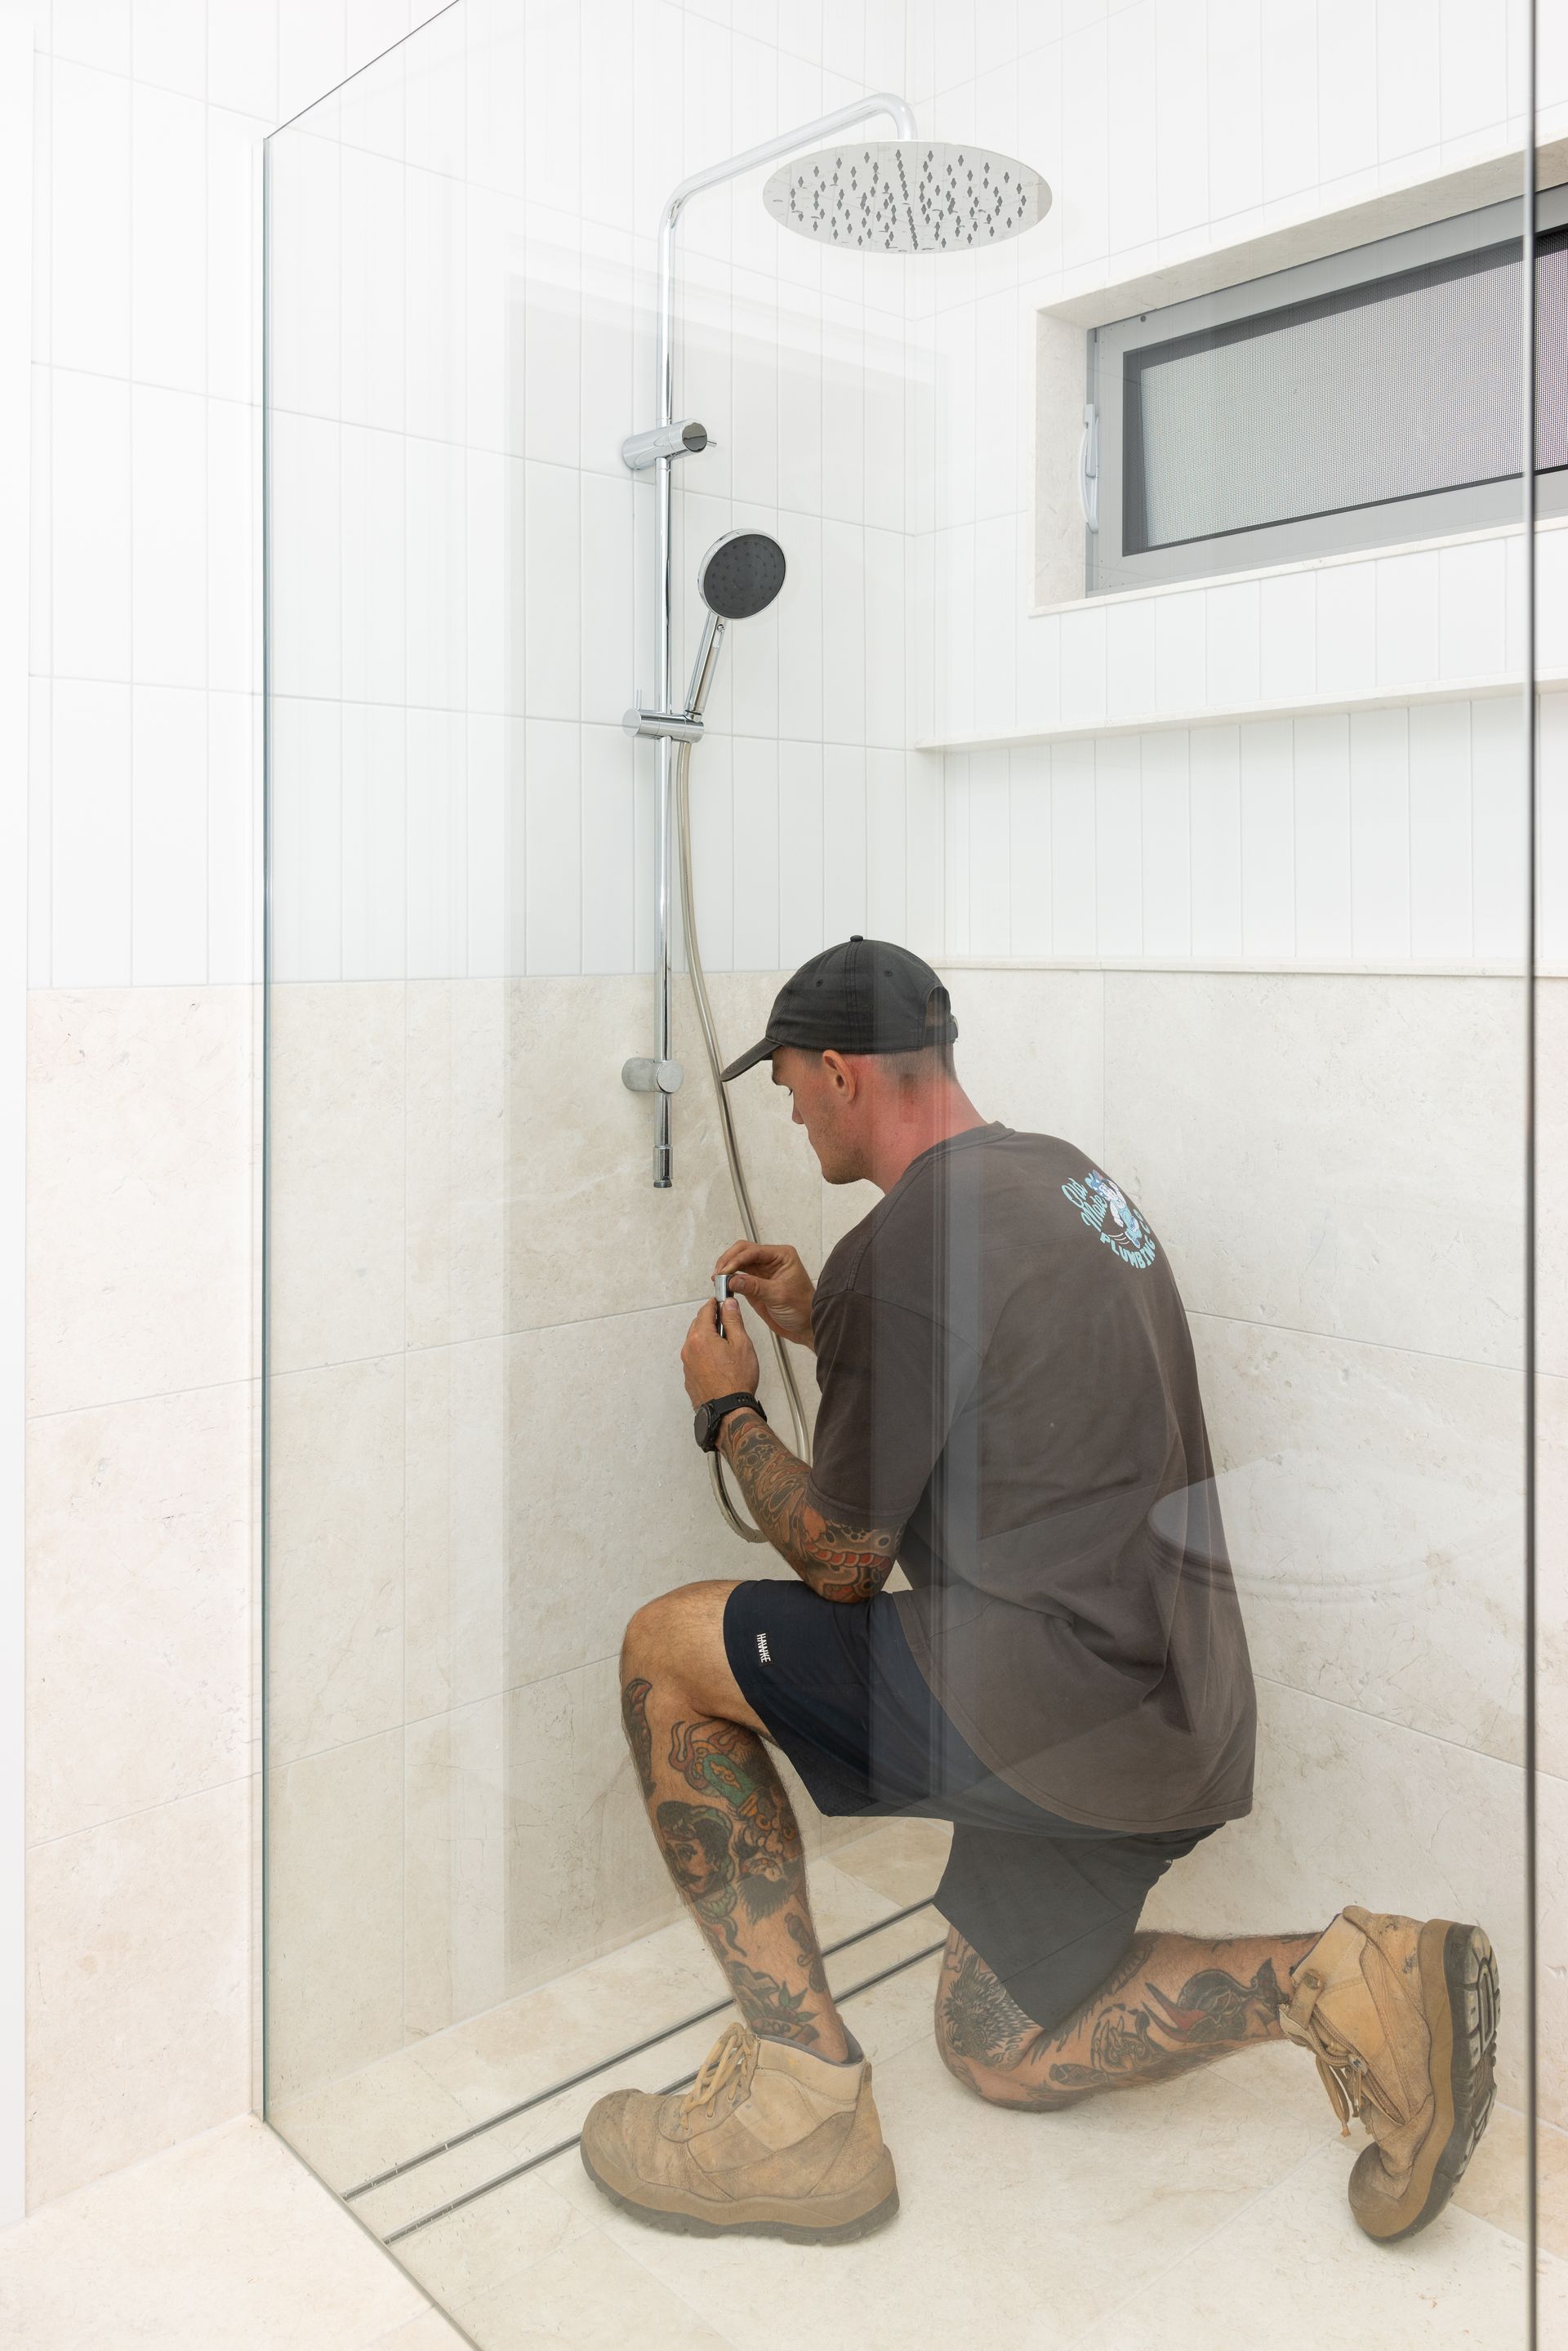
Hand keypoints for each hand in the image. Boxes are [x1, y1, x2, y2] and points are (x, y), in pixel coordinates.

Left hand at [681, 1294, 760, 1409]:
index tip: (723, 1302)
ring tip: (727, 1348)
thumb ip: (733, 1321)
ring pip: (696, 1342)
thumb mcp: (741, 1344)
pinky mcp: (689, 1377)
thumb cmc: (736, 1381)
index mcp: (700, 1337)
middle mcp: (689, 1349)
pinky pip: (695, 1358)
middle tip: (729, 1325)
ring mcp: (687, 1364)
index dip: (716, 1303)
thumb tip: (728, 1305)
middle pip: (698, 1325)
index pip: (705, 1310)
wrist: (728, 1411)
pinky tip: (719, 1363)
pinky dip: (704, 1354)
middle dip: (712, 1321)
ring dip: (708, 1338)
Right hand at [713, 1241, 815, 1350]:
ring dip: (726, 1270)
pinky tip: (723, 1286)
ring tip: (718, 1281)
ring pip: (738, 1263)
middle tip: (718, 1275)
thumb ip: (755, 1286)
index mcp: (781, 1256)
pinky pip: (738, 1277)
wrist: (805, 1327)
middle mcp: (771, 1260)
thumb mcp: (779, 1296)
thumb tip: (733, 1279)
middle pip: (742, 1252)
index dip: (736, 1259)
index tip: (725, 1271)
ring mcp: (762, 1271)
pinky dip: (729, 1281)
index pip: (753, 1250)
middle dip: (728, 1261)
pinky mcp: (755, 1284)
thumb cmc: (802, 1309)